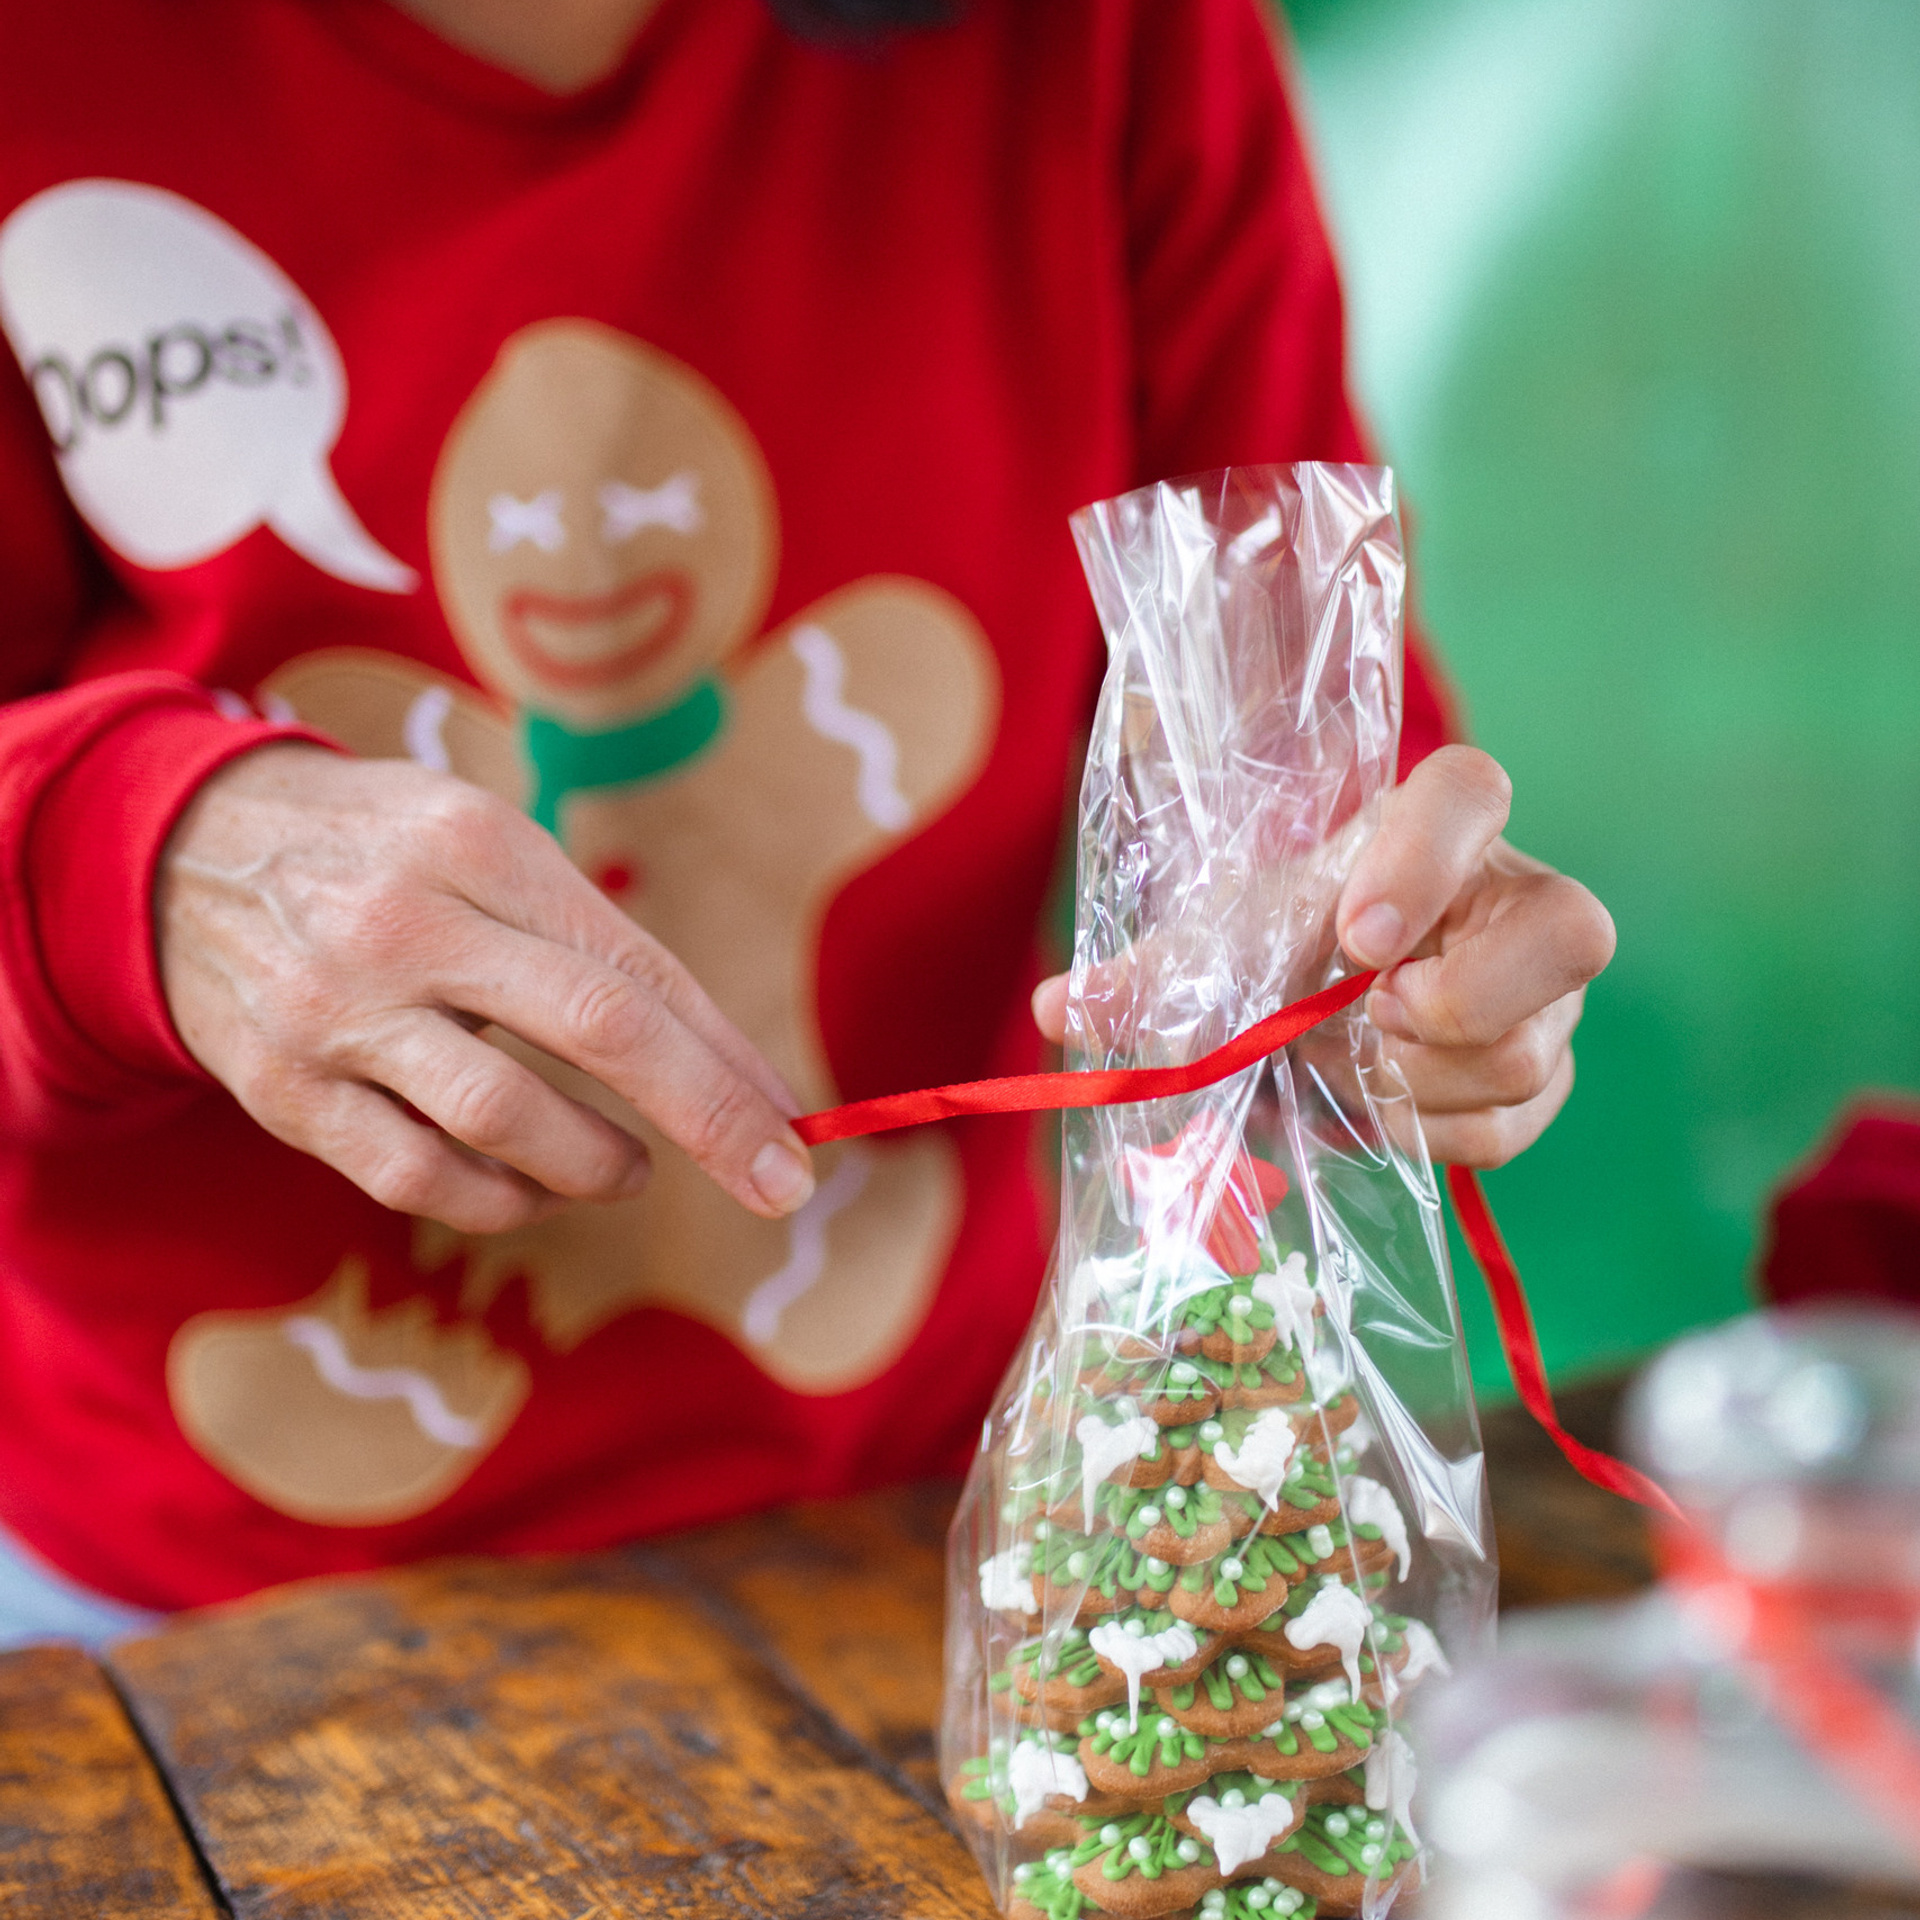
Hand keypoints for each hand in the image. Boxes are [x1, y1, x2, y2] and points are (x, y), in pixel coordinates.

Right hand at [158, 745, 815, 1233]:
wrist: (175, 854)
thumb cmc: (380, 856)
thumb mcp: (481, 842)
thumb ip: (586, 938)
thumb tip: (724, 1063)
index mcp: (479, 845)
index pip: (636, 965)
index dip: (726, 1055)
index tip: (792, 1122)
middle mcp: (409, 922)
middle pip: (598, 1029)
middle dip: (708, 1117)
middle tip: (776, 1183)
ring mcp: (338, 1010)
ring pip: (505, 1119)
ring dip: (596, 1165)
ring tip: (628, 1169)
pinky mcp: (285, 1090)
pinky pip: (416, 1177)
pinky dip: (498, 1200)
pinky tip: (529, 1189)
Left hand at [1030, 746, 1614, 1167]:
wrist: (1333, 991)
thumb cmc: (1289, 935)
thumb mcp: (1227, 937)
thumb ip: (1159, 969)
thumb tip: (1060, 1007)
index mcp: (1442, 821)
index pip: (1472, 791)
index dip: (1424, 862)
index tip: (1354, 937)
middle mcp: (1523, 895)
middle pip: (1568, 934)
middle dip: (1449, 1005)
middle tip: (1367, 1017)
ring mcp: (1552, 991)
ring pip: (1524, 1052)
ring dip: (1408, 1081)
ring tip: (1340, 1058)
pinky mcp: (1547, 1069)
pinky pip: (1511, 1126)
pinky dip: (1425, 1134)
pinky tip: (1369, 1105)